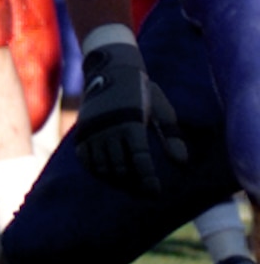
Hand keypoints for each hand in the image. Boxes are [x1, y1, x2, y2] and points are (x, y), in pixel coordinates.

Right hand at [77, 38, 186, 194]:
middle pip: (120, 167)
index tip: (156, 192)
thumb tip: (182, 162)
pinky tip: (110, 175)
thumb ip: (172, 136)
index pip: (139, 159)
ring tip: (130, 185)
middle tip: (145, 191)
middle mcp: (108, 128)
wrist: (109, 71)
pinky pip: (86, 160)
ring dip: (116, 180)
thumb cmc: (142, 92)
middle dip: (134, 183)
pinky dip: (97, 171)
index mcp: (131, 122)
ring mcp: (92, 131)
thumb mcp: (162, 110)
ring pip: (102, 166)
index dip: (148, 179)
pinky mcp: (81, 132)